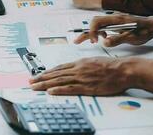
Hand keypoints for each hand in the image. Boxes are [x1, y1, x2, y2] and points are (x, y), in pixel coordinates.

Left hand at [30, 57, 152, 95]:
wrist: (122, 70)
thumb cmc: (111, 66)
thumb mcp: (95, 60)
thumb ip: (84, 65)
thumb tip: (75, 68)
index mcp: (80, 63)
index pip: (60, 67)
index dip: (48, 71)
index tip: (39, 74)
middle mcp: (78, 69)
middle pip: (56, 74)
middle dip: (41, 78)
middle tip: (30, 81)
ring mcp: (82, 78)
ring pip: (59, 81)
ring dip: (45, 84)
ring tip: (35, 87)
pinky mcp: (87, 87)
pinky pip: (70, 89)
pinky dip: (59, 90)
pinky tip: (50, 91)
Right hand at [74, 15, 152, 46]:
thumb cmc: (145, 30)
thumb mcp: (133, 37)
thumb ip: (119, 39)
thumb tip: (106, 42)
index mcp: (116, 19)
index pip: (97, 22)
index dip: (93, 31)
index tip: (94, 41)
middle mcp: (113, 18)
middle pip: (94, 23)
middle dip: (85, 32)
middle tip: (77, 41)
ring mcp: (114, 21)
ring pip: (97, 25)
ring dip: (91, 33)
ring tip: (87, 41)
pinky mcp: (115, 25)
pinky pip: (103, 27)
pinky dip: (98, 33)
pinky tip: (101, 39)